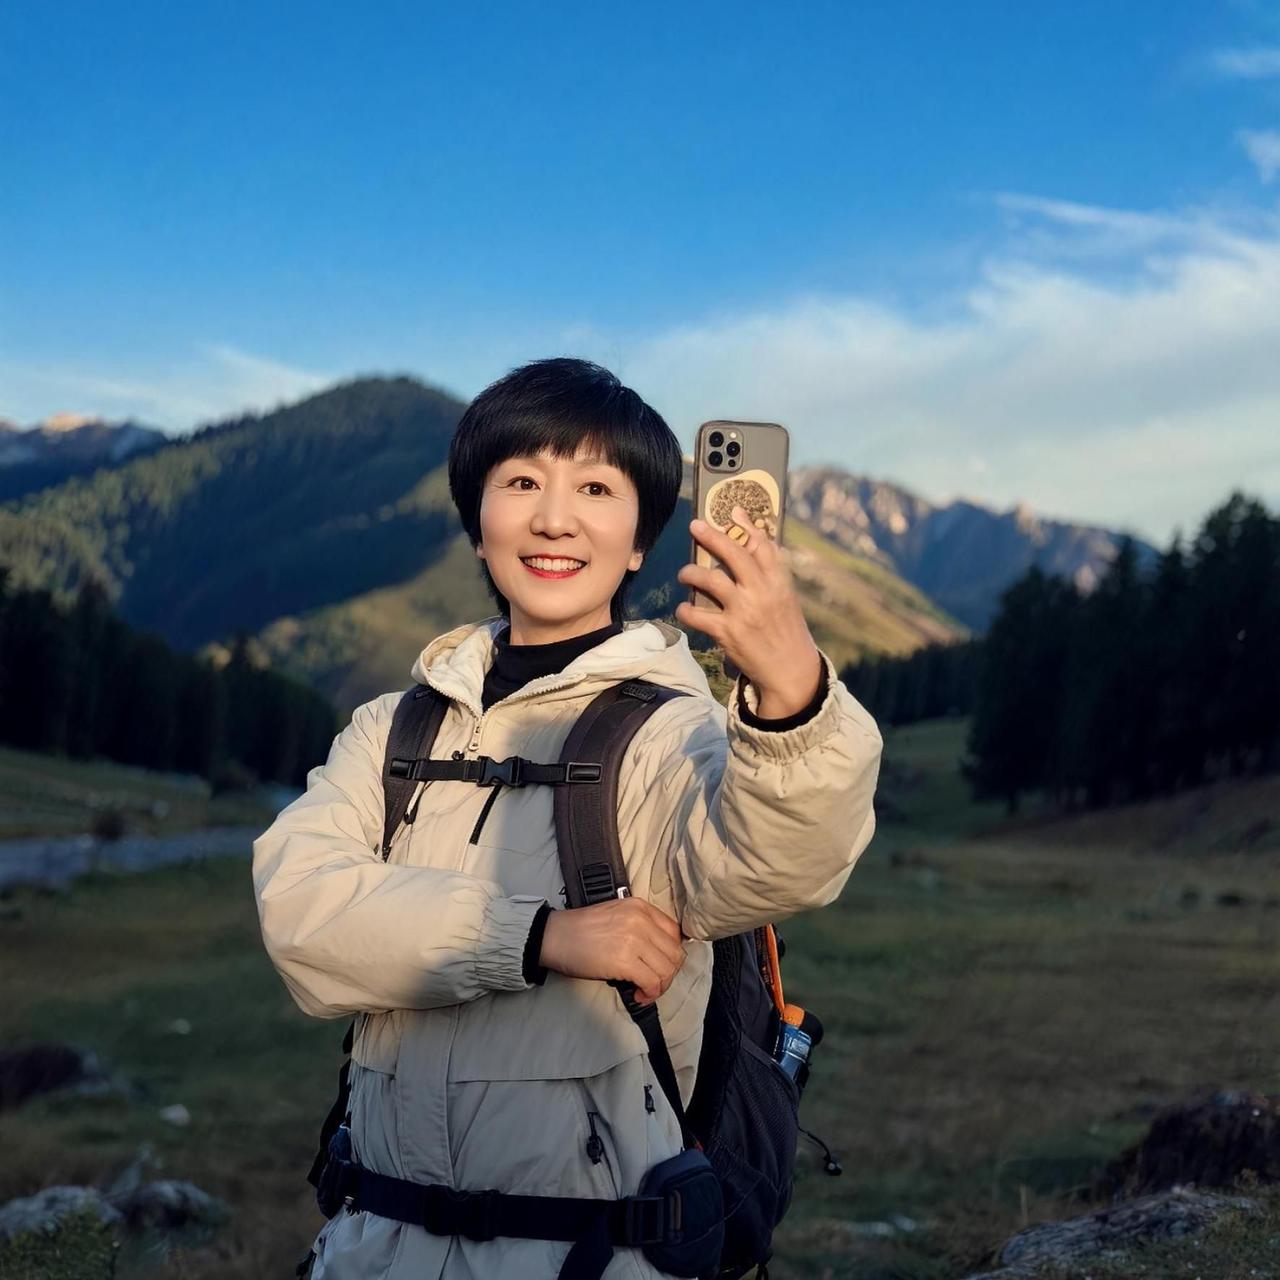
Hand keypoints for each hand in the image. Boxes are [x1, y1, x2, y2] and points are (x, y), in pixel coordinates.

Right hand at [539, 896, 687, 1004]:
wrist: (554, 936)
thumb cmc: (580, 929)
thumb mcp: (617, 916)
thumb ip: (640, 927)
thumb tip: (657, 954)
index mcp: (641, 907)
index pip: (674, 932)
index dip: (671, 954)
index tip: (660, 966)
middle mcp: (642, 920)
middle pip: (675, 953)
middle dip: (668, 974)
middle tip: (654, 983)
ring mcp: (635, 939)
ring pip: (667, 969)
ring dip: (660, 986)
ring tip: (645, 991)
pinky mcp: (626, 961)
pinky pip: (653, 982)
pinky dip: (650, 994)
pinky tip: (639, 995)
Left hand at [675, 504, 822, 716]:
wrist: (791, 671)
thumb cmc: (786, 630)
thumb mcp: (785, 598)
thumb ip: (769, 572)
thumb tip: (752, 541)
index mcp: (779, 582)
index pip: (764, 545)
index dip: (747, 526)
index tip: (732, 512)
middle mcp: (762, 592)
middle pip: (734, 554)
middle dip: (712, 536)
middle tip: (694, 526)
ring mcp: (744, 612)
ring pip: (711, 580)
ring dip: (692, 573)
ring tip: (685, 574)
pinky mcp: (728, 633)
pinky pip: (697, 615)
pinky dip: (686, 610)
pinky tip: (684, 609)